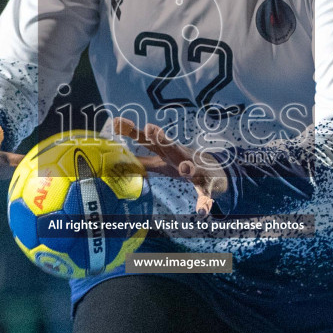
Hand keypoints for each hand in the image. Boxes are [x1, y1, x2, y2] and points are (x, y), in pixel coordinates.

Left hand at [107, 118, 228, 216]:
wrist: (215, 171)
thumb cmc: (181, 164)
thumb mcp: (161, 162)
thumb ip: (142, 160)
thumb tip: (119, 161)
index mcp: (166, 152)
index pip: (147, 140)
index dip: (132, 131)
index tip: (117, 122)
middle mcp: (180, 156)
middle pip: (169, 146)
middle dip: (161, 138)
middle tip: (151, 128)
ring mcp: (195, 169)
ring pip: (191, 166)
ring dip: (188, 167)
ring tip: (185, 169)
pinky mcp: (206, 184)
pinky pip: (205, 193)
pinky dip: (204, 202)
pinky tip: (202, 211)